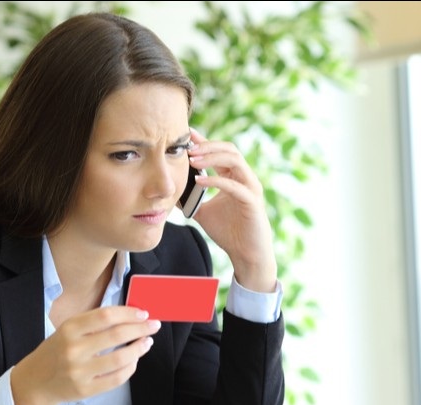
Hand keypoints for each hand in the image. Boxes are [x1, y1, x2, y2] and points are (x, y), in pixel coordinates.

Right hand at [10, 306, 159, 404]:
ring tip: (147, 342)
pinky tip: (134, 360)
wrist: (36, 381)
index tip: (143, 313)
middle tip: (153, 325)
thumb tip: (131, 316)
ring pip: (120, 358)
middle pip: (116, 335)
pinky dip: (130, 367)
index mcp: (69, 329)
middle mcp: (73, 349)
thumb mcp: (68, 330)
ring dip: (139, 348)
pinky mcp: (85, 389)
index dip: (129, 313)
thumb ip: (94, 323)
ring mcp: (79, 371)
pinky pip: (116, 378)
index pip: (106, 316)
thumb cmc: (57, 351)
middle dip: (140, 328)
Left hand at [188, 129, 277, 292]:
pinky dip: (216, 181)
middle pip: (229, 149)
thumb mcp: (202, 211)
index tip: (186, 135)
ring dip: (212, 157)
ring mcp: (250, 188)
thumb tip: (168, 192)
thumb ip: (189, 199)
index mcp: (234, 177)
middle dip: (207, 146)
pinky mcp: (252, 201)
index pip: (219, 152)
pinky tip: (199, 180)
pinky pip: (234, 185)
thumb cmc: (228, 232)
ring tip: (192, 161)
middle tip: (187, 148)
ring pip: (234, 161)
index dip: (203, 141)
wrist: (245, 254)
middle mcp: (245, 178)